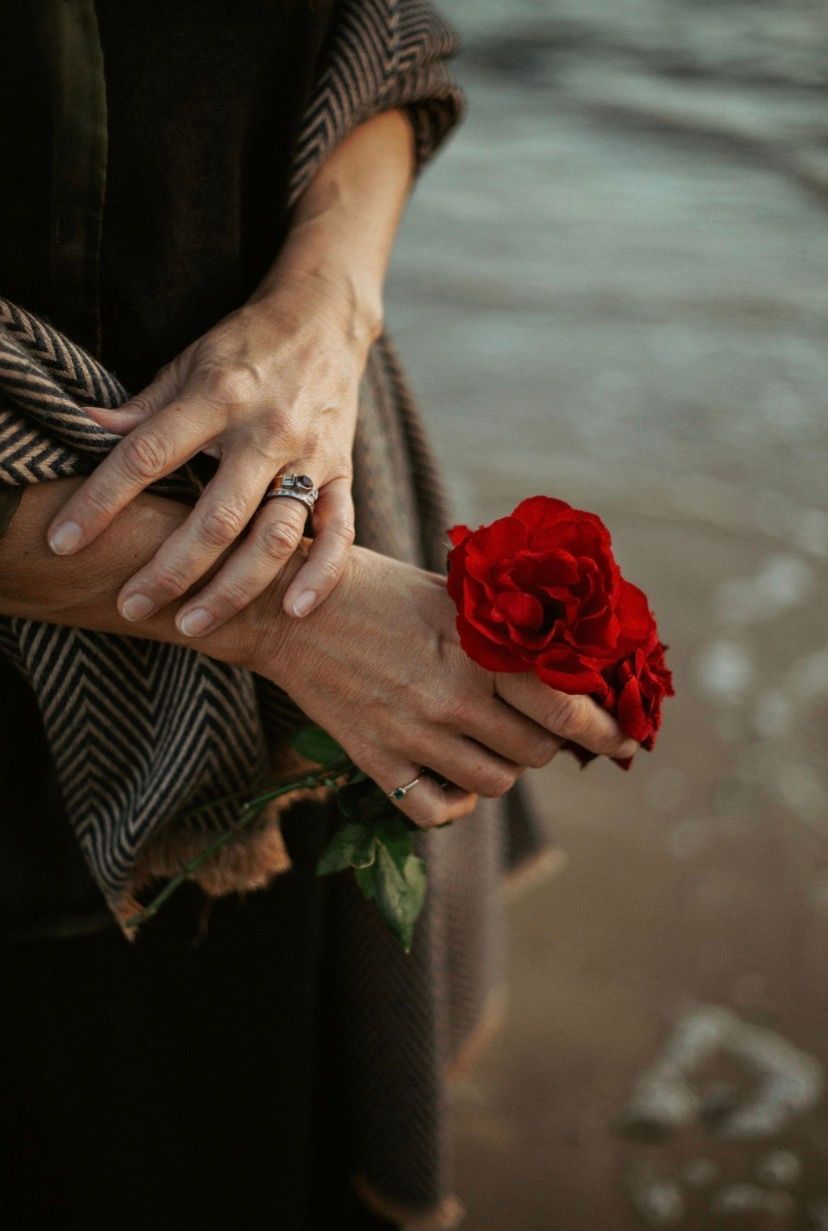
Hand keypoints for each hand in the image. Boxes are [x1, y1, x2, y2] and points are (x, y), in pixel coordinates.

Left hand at [46, 285, 364, 636]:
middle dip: (171, 569)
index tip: (66, 539)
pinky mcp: (342, 472)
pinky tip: (294, 610)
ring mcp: (310, 455)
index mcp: (217, 397)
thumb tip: (83, 429)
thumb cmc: (246, 347)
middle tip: (132, 606)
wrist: (325, 320)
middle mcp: (265, 431)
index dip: (102, 500)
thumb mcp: (188, 364)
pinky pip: (339, 532)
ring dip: (234, 588)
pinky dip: (320, 573)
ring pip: (275, 535)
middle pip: (216, 515)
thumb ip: (142, 409)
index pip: (148, 456)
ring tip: (193, 625)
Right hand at [254, 546, 638, 827]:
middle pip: (535, 754)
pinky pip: (436, 811)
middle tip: (543, 732)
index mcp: (478, 649)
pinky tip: (455, 779)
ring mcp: (413, 734)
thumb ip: (505, 628)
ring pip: (494, 784)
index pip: (566, 709)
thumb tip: (567, 657)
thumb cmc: (376, 588)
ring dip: (505, 768)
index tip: (625, 742)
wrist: (286, 608)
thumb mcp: (451, 592)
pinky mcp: (375, 760)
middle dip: (551, 746)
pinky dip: (456, 804)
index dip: (607, 732)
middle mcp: (452, 698)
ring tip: (493, 744)